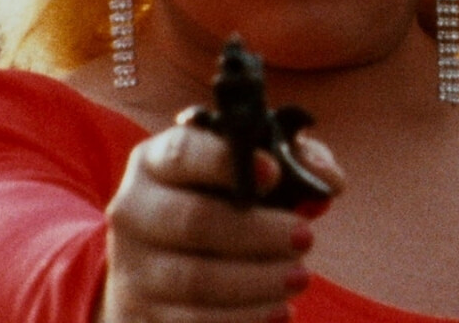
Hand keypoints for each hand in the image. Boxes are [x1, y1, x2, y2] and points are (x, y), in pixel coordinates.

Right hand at [98, 124, 342, 321]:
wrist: (164, 266)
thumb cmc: (221, 204)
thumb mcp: (249, 172)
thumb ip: (294, 161)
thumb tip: (326, 179)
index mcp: (155, 163)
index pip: (182, 152)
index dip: (226, 161)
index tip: (274, 173)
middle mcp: (133, 212)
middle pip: (193, 221)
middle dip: (258, 233)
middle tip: (306, 238)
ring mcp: (132, 269)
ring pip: (195, 280)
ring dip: (257, 282)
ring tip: (300, 277)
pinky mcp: (141, 315)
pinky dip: (242, 321)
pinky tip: (279, 312)